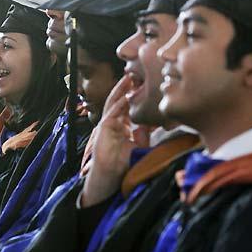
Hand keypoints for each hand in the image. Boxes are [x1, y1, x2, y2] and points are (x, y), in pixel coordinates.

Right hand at [81, 75, 148, 207]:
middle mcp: (113, 123)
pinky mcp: (102, 131)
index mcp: (121, 126)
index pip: (128, 106)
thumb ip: (144, 136)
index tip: (144, 83)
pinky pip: (111, 114)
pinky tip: (126, 97)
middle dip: (126, 87)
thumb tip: (149, 125)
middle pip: (119, 101)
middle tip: (136, 73)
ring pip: (113, 104)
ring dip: (120, 91)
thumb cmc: (122, 165)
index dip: (134, 95)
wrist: (110, 178)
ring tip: (128, 78)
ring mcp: (106, 126)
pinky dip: (118, 105)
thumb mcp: (138, 147)